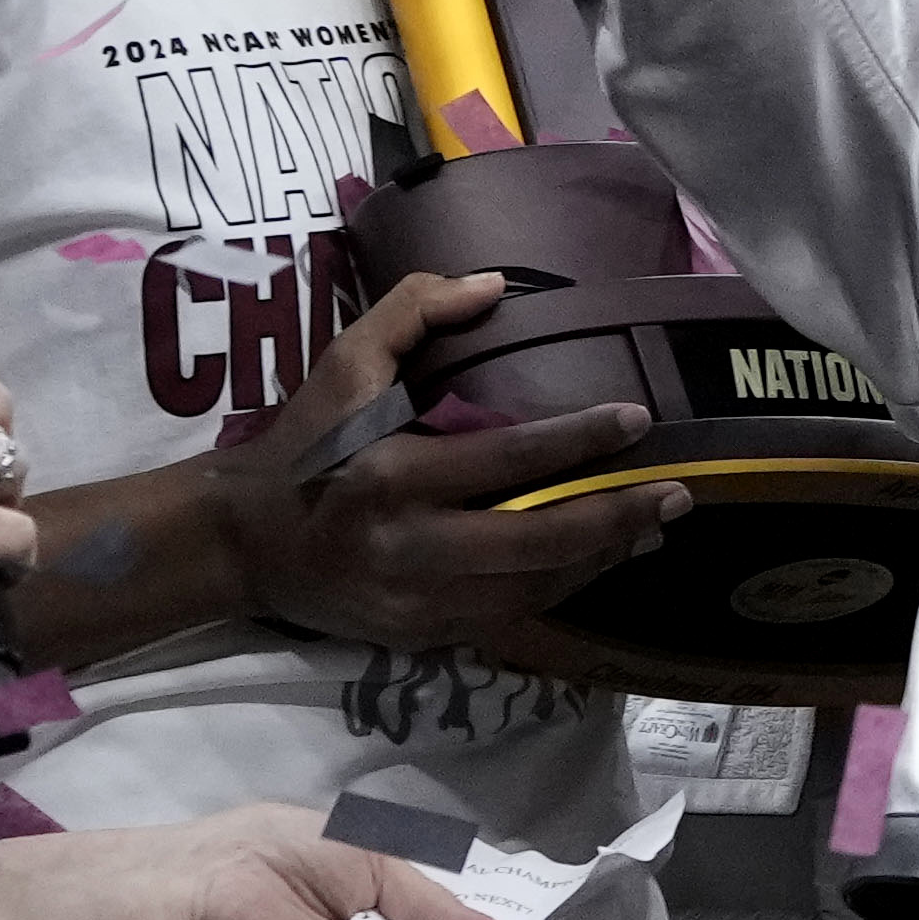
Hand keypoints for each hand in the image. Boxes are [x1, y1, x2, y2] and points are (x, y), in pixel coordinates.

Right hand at [210, 273, 691, 649]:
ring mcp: (419, 602)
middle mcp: (410, 548)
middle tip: (676, 492)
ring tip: (654, 526)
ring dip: (602, 558)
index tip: (638, 419)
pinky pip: (511, 617)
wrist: (242, 544)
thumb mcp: (344, 363)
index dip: (579, 441)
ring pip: (534, 591)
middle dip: (615, 518)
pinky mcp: (423, 635)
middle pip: (536, 543)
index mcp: (391, 477)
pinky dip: (562, 589)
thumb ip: (414, 311)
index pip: (505, 461)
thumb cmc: (303, 442)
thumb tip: (494, 284)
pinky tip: (599, 559)